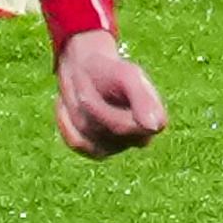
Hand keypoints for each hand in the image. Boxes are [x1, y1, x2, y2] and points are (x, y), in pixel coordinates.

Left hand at [53, 31, 166, 157]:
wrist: (86, 70)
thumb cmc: (111, 71)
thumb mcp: (127, 76)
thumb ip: (143, 98)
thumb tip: (154, 126)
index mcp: (155, 120)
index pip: (130, 127)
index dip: (107, 110)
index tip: (94, 88)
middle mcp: (140, 139)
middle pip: (110, 131)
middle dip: (93, 105)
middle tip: (83, 84)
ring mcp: (118, 148)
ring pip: (91, 137)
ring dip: (78, 112)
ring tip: (78, 92)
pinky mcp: (96, 152)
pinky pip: (77, 142)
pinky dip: (68, 122)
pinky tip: (67, 105)